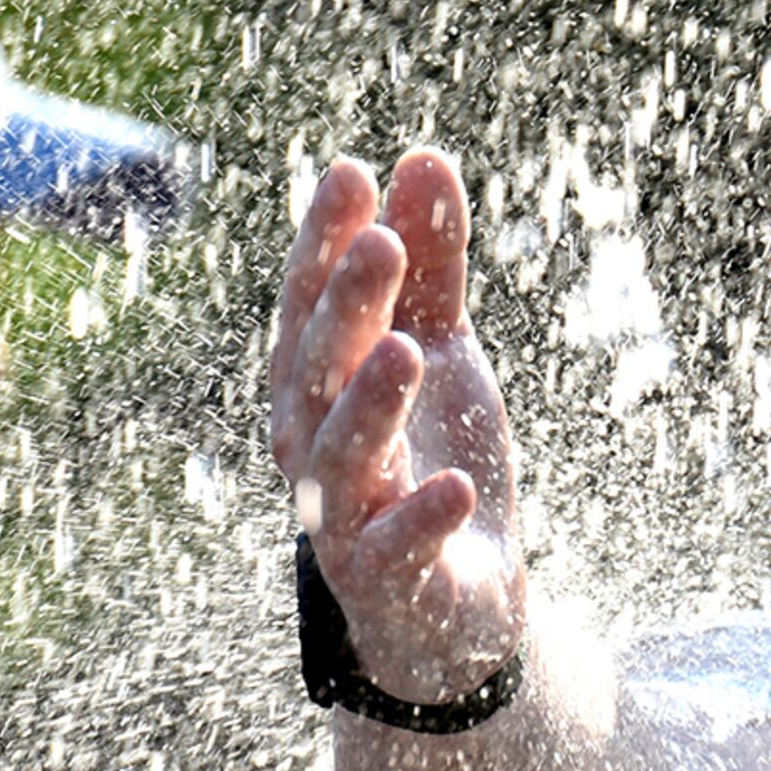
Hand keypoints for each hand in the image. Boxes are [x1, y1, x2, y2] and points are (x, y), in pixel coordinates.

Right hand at [270, 150, 524, 702]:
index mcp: (318, 386)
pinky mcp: (386, 583)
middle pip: (318, 368)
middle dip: (346, 305)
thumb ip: (433, 271)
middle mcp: (312, 447)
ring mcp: (342, 518)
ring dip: (372, 403)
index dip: (324, 242)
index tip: (351, 173)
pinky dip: (421, 519)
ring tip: (411, 350)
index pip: (312, 304)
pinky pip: (395, 550)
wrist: (458, 612)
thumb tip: (421, 158)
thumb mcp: (446, 359)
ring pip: (341, 456)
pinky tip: (457, 488)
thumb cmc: (436, 465)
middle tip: (381, 241)